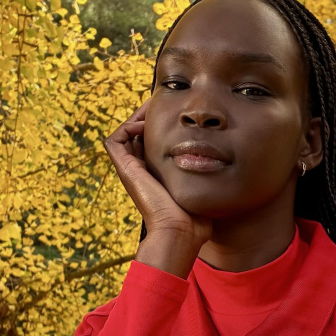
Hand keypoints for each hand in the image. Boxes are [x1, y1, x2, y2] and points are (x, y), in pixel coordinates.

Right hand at [104, 100, 211, 276]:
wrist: (180, 231)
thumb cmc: (195, 216)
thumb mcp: (201, 185)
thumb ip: (206, 171)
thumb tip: (222, 157)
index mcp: (155, 174)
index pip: (151, 142)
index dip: (160, 125)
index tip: (177, 114)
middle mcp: (140, 170)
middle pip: (137, 135)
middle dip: (149, 117)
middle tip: (165, 104)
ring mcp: (130, 170)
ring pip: (125, 134)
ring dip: (138, 118)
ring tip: (155, 107)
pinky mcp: (125, 169)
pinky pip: (114, 140)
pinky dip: (127, 126)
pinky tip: (147, 122)